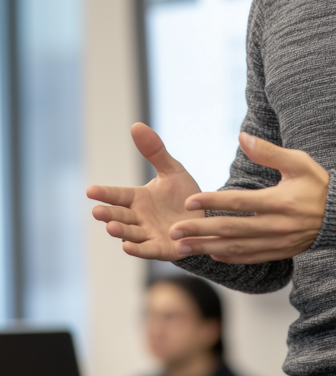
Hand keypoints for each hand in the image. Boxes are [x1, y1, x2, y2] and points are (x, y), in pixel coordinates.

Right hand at [87, 123, 203, 260]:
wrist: (205, 216)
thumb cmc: (184, 194)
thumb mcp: (172, 170)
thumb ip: (155, 151)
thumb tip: (136, 125)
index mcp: (138, 198)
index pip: (118, 195)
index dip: (105, 194)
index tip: (90, 190)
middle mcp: (139, 218)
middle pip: (120, 216)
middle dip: (108, 214)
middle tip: (97, 211)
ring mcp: (149, 234)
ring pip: (131, 233)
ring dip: (121, 231)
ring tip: (111, 227)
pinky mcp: (162, 248)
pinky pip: (148, 250)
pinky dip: (138, 249)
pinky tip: (128, 246)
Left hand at [169, 133, 329, 263]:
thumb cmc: (318, 183)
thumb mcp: (297, 162)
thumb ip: (268, 152)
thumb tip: (241, 137)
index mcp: (280, 201)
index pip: (239, 203)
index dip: (212, 202)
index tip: (189, 202)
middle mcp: (277, 225)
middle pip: (231, 229)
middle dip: (201, 230)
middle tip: (174, 230)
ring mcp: (278, 242)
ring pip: (237, 248)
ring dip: (207, 247)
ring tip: (183, 247)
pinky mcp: (280, 253)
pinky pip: (250, 258)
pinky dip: (229, 257)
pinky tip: (211, 253)